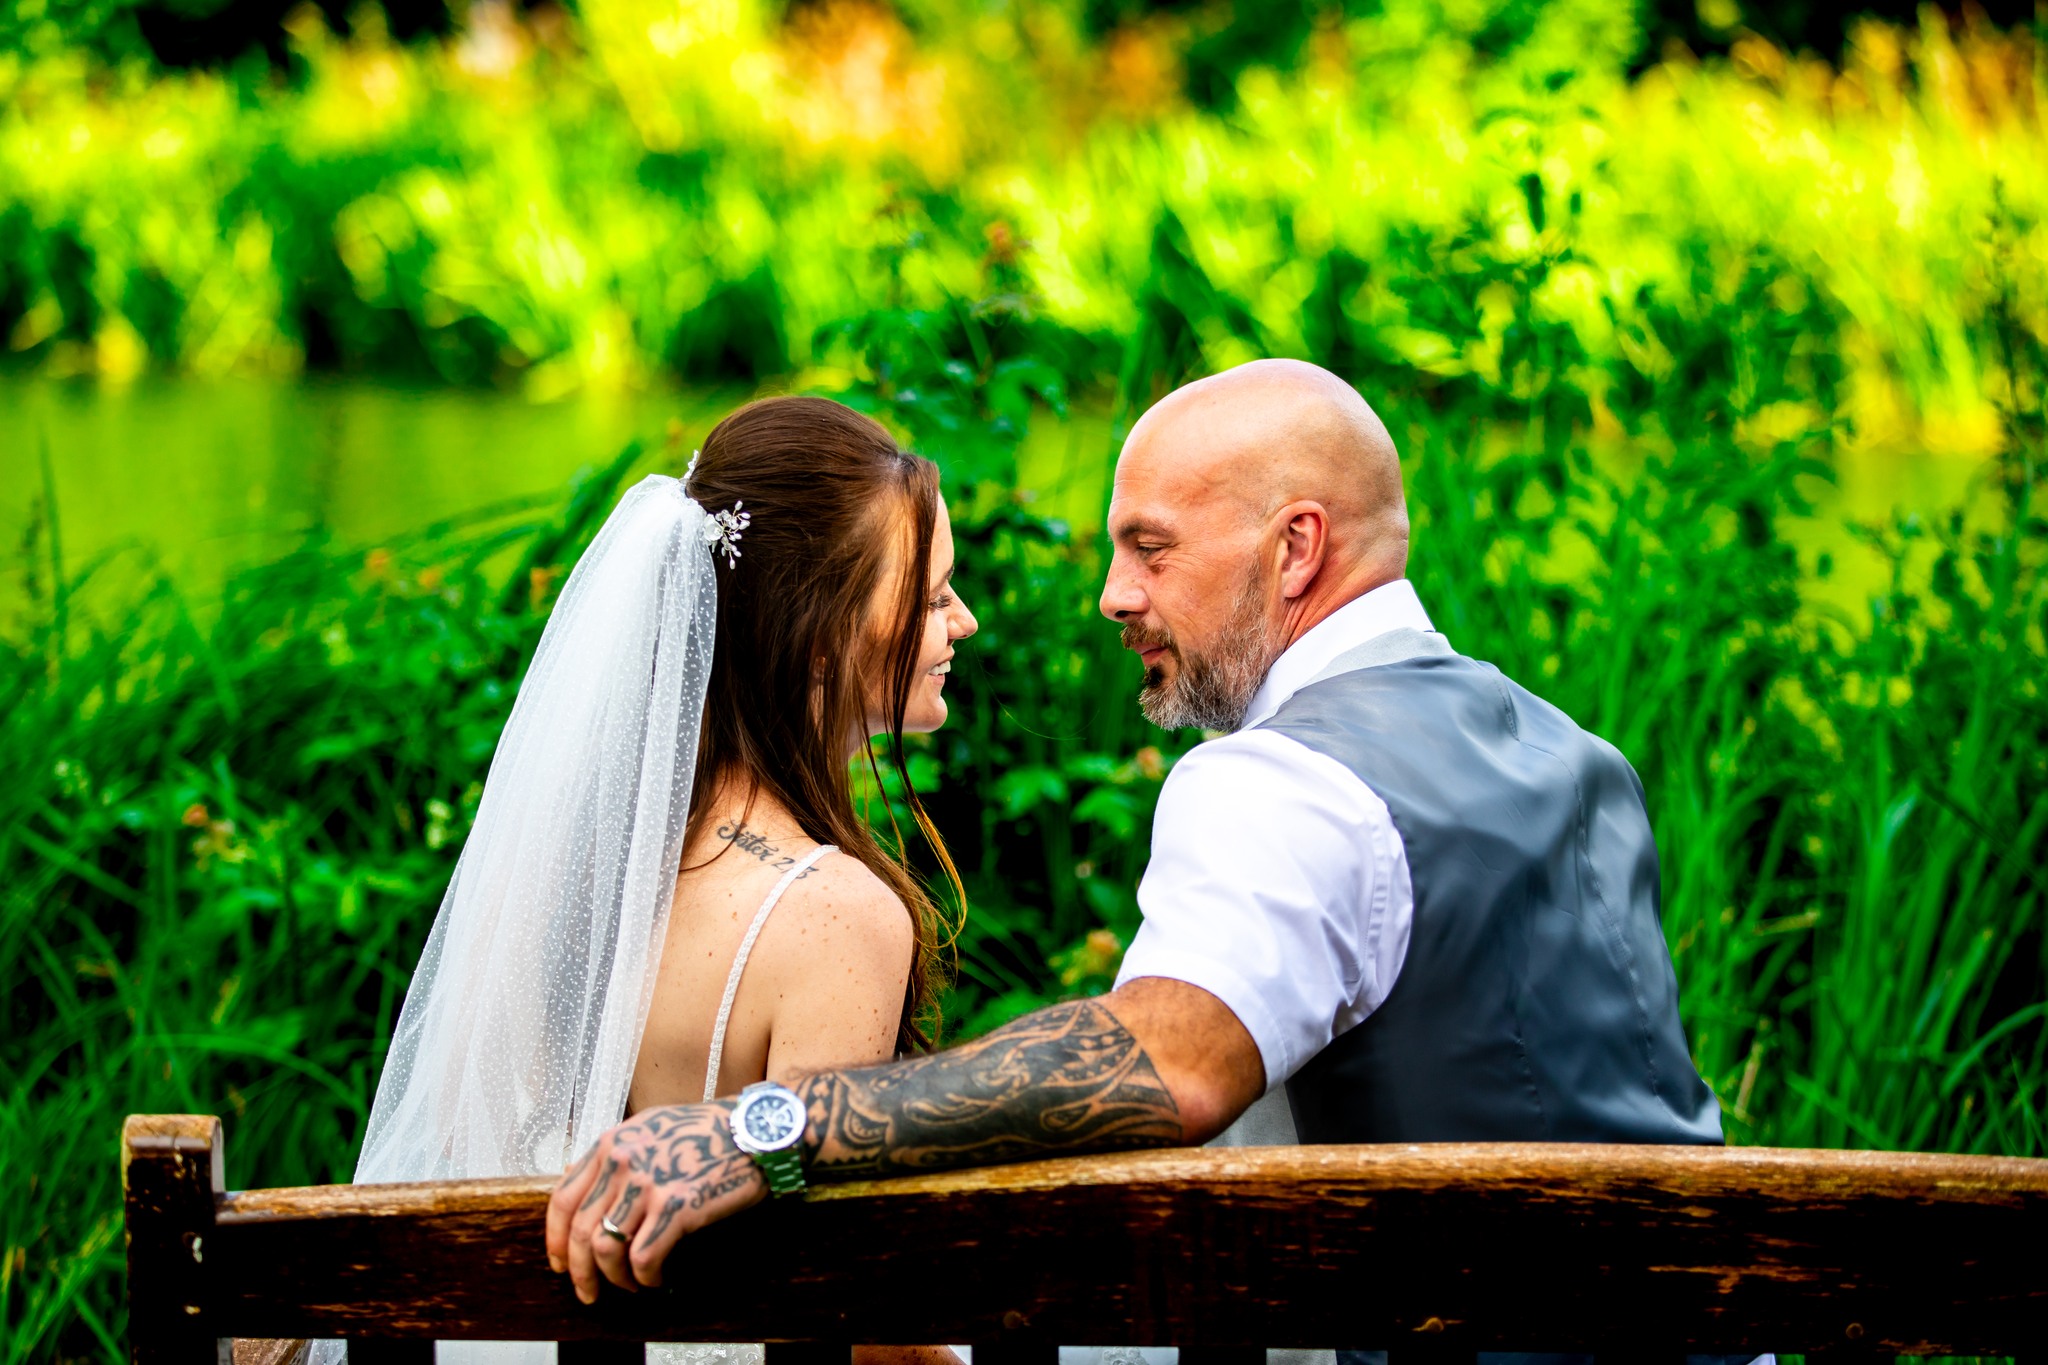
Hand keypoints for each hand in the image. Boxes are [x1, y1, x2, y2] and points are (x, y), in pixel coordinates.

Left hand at [546, 1101, 767, 1302]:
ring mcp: (649, 1182)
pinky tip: (656, 1280)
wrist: (756, 1130)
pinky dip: (646, 1278)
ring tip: (630, 1286)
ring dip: (614, 1278)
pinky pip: (643, 1256)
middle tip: (588, 1291)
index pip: (563, 1198)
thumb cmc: (710, 1131)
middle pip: (580, 1230)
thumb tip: (572, 1176)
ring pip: (606, 1247)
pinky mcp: (677, 1206)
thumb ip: (615, 1153)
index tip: (561, 1261)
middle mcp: (623, 1160)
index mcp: (613, 1142)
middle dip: (580, 1271)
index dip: (555, 1238)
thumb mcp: (651, 1128)